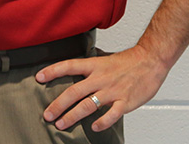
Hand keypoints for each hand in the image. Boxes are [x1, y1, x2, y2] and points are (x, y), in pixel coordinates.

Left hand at [36, 45, 168, 131]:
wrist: (150, 61)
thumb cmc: (127, 62)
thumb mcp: (103, 60)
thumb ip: (89, 69)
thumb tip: (72, 74)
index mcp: (94, 65)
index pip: (68, 66)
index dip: (52, 71)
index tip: (39, 77)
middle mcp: (100, 78)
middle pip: (74, 92)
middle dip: (58, 105)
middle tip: (47, 115)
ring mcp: (112, 91)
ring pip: (88, 105)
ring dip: (72, 116)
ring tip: (61, 124)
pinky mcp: (125, 102)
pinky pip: (111, 114)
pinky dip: (102, 122)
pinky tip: (94, 128)